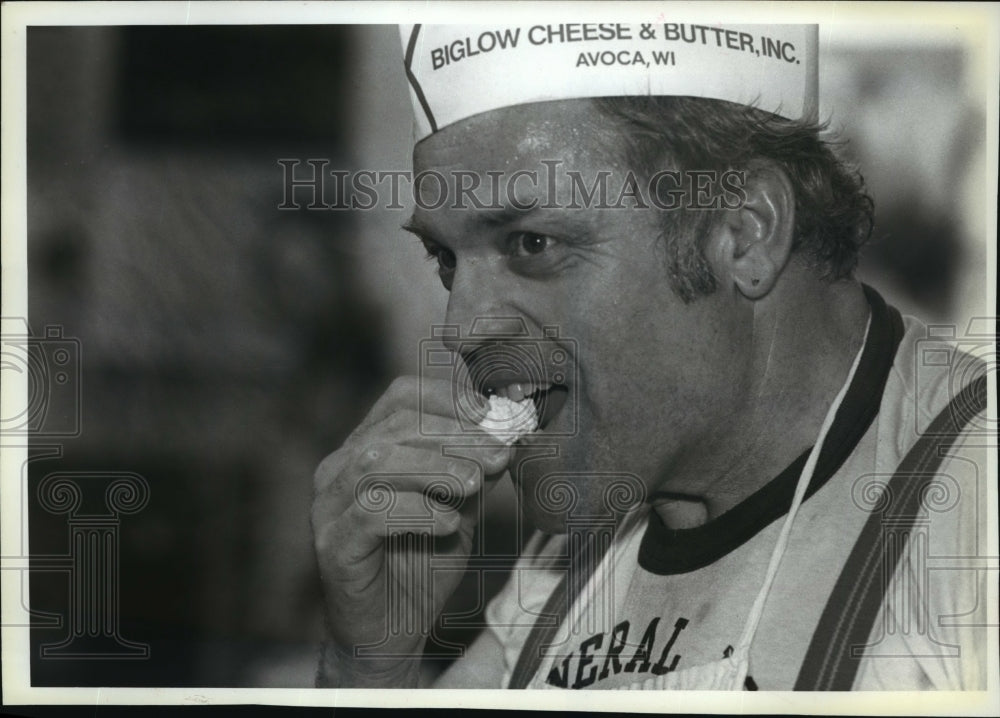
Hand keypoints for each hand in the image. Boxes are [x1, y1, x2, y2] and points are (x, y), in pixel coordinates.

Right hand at [311, 376, 511, 686]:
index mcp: (367, 447)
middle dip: (454, 435)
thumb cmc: (421, 563)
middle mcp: (340, 468)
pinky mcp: (331, 544)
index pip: (400, 397)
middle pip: (394, 427)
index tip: (490, 416)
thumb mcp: (459, 506)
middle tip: (499, 453)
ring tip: (475, 483)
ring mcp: (329, 506)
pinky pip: (370, 513)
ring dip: (435, 466)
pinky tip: (449, 523)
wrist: (392, 633)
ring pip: (377, 462)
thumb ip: (474, 470)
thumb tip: (507, 433)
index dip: (447, 398)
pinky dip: (417, 511)